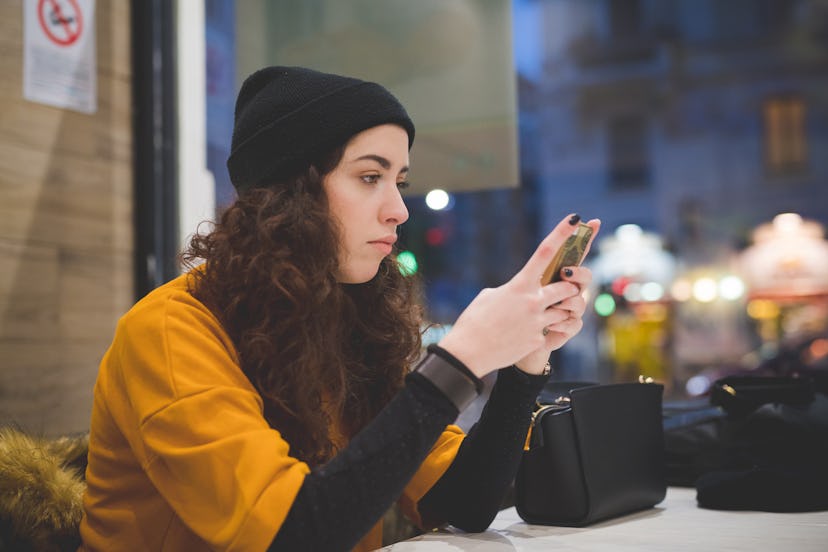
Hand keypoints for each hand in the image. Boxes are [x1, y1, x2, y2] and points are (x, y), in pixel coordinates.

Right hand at [438, 215, 599, 378]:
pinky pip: (553, 332)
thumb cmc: (474, 321)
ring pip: (565, 312)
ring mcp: (537, 322)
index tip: (575, 219)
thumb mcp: (490, 297)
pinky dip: (545, 332)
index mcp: (519, 285)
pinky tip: (525, 336)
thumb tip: (520, 291)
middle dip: (570, 290)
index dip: (562, 233)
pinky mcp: (538, 340)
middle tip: (562, 292)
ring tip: (543, 317)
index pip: (545, 252)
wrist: (469, 352)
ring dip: (560, 312)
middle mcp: (532, 301)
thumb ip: (511, 290)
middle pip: (568, 288)